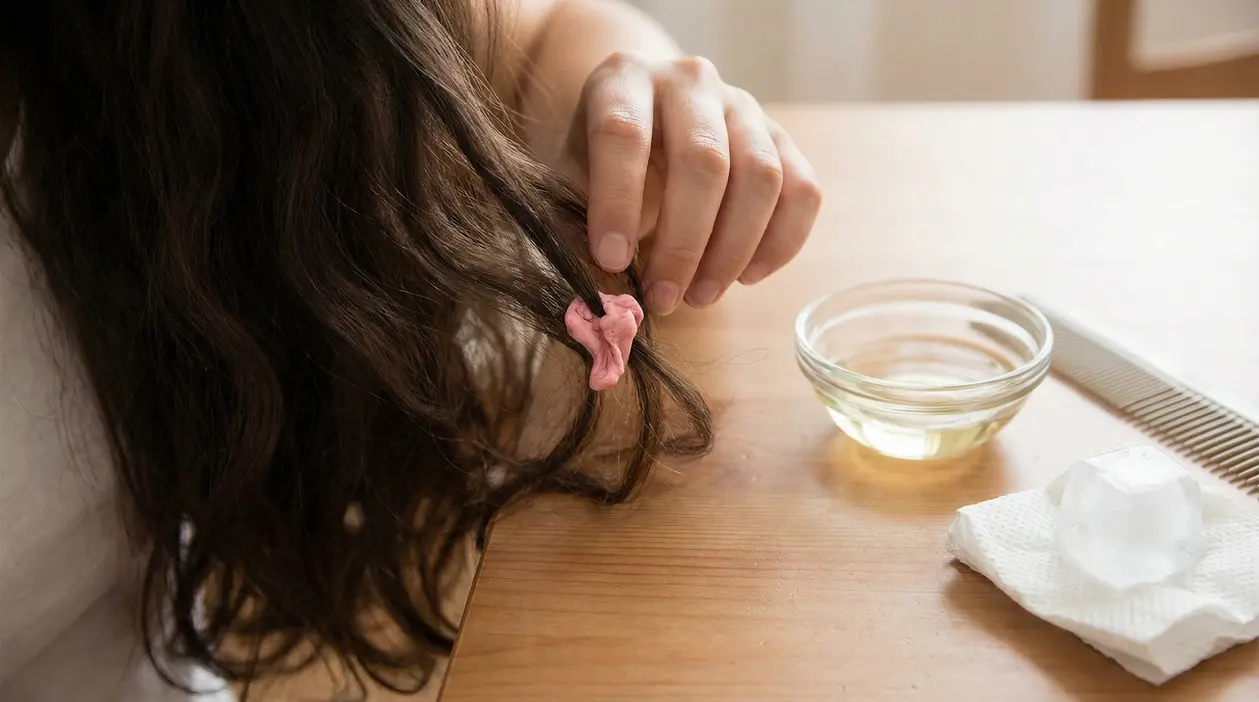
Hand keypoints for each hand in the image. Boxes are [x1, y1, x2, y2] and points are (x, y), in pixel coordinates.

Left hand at [569, 52, 822, 314]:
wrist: (642, 112)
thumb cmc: (601, 155)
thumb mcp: (571, 174)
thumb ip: (576, 218)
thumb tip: (600, 291)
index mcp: (625, 79)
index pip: (624, 133)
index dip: (618, 201)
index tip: (611, 262)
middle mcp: (690, 81)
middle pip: (704, 160)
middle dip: (684, 242)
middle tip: (663, 297)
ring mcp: (744, 106)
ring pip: (761, 177)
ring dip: (732, 250)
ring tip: (700, 296)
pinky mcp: (781, 139)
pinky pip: (802, 191)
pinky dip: (780, 243)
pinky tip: (745, 277)